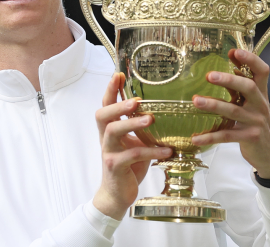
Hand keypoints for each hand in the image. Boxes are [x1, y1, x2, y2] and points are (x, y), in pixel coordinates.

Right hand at [93, 72, 172, 219]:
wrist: (117, 194)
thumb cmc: (128, 165)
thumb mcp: (134, 142)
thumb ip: (140, 127)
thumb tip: (160, 108)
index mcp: (109, 129)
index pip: (106, 105)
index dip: (110, 90)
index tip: (118, 74)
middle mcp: (105, 138)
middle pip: (103, 115)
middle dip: (118, 104)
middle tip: (136, 100)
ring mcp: (108, 152)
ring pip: (113, 132)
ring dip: (132, 123)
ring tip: (151, 119)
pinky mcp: (115, 166)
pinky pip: (132, 156)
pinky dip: (151, 151)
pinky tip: (167, 150)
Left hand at [191, 49, 269, 178]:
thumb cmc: (256, 123)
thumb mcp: (252, 104)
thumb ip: (239, 88)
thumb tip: (220, 69)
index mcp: (261, 93)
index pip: (262, 71)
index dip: (251, 59)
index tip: (234, 51)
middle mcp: (260, 105)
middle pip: (248, 87)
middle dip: (229, 80)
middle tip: (209, 75)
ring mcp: (256, 122)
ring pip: (234, 111)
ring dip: (214, 105)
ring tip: (195, 101)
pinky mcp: (249, 138)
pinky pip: (227, 136)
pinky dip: (211, 137)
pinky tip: (196, 139)